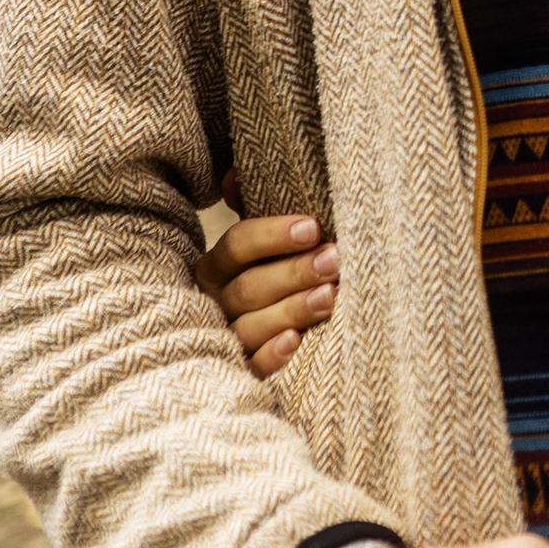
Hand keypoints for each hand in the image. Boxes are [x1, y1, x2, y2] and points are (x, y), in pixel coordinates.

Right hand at [198, 213, 336, 379]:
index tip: (313, 227)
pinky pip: (250, 366)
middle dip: (294, 272)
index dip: (273, 236)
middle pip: (248, 287)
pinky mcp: (240, 371)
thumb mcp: (264, 243)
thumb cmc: (273, 274)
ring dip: (290, 310)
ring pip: (250, 327)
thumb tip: (234, 176)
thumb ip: (250, 206)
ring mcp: (225, 339)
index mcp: (217, 267)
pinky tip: (296, 342)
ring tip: (329, 297)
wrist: (269, 337)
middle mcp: (214, 303)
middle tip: (334, 260)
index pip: (237, 245)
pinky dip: (271, 355)